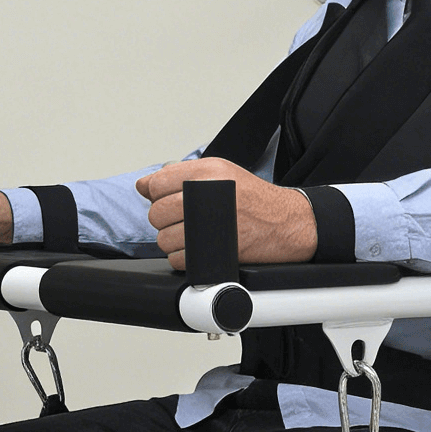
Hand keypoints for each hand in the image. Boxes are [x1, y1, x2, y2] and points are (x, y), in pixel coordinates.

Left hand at [135, 159, 316, 271]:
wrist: (287, 223)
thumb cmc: (254, 199)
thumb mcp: (220, 172)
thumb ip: (180, 174)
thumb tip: (144, 185)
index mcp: (206, 172)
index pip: (156, 184)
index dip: (159, 195)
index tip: (172, 200)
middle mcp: (207, 195)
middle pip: (156, 213)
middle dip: (166, 220)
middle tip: (185, 220)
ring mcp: (210, 225)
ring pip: (164, 239)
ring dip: (175, 241)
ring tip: (195, 235)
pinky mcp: (214, 250)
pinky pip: (178, 259)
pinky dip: (185, 258)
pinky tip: (201, 248)